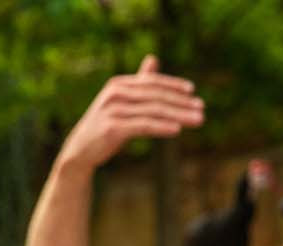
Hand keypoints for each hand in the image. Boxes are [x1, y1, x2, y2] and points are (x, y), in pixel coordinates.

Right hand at [58, 55, 203, 172]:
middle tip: (202, 109)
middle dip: (182, 102)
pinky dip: (162, 126)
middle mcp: (115, 94)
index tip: (193, 91)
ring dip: (179, 115)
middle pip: (156, 96)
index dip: (173, 85)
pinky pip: (143, 125)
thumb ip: (138, 82)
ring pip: (153, 110)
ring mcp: (113, 111)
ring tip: (197, 120)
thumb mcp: (121, 100)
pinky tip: (177, 129)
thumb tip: (153, 58)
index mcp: (119, 85)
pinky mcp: (112, 128)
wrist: (80, 149)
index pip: (152, 82)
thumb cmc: (105, 124)